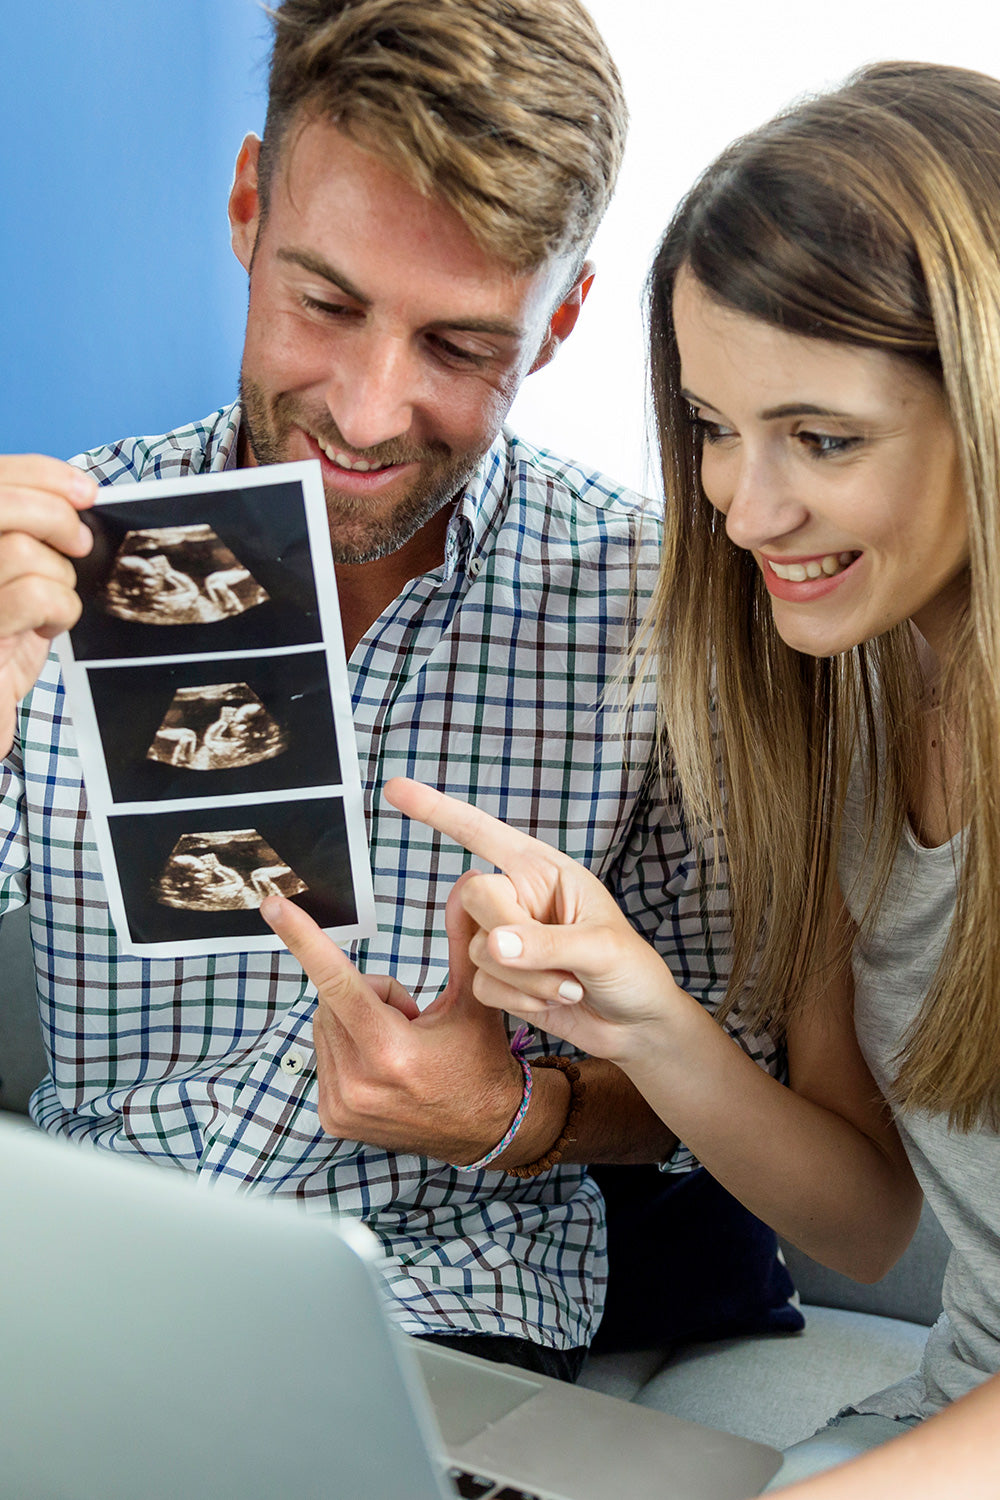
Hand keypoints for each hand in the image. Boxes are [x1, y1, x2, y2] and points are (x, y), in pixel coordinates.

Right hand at [0, 456, 95, 754]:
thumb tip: (76, 493)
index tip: (85, 491)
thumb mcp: (15, 574)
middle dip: (54, 515)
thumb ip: (30, 530)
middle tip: (80, 545)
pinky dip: (60, 608)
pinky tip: (49, 626)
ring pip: (18, 549)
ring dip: (57, 575)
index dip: (40, 474)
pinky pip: (33, 594)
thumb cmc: (3, 638)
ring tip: (54, 600)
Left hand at [260, 882, 527, 1163]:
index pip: (337, 981)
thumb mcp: (474, 1001)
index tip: (274, 907)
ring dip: (355, 1022)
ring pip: (324, 1026)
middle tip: (409, 1019)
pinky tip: (383, 1068)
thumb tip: (468, 886)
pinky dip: (348, 1049)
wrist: (486, 1131)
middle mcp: (358, 1082)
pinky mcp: (333, 1118)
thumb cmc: (481, 1062)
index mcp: (391, 1051)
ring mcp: (341, 1104)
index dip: (303, 939)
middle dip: (366, 994)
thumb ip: (463, 940)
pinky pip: (323, 1057)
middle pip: (332, 1000)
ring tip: (400, 1047)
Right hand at [383, 778, 688, 1065]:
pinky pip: (482, 986)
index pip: (482, 833)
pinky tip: (555, 1000)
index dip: (437, 811)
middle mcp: (518, 898)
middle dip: (512, 938)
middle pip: (471, 898)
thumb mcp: (601, 949)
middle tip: (564, 962)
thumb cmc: (632, 971)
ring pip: (477, 953)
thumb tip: (493, 945)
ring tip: (570, 985)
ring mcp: (506, 939)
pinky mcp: (499, 979)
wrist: (636, 1025)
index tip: (394, 789)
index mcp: (543, 870)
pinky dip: (520, 1001)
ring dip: (527, 980)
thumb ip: (545, 945)